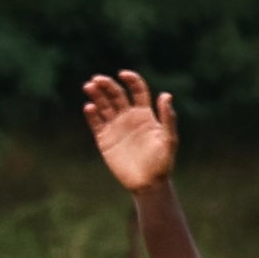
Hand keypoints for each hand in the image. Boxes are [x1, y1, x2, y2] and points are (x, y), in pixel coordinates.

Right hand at [81, 73, 178, 193]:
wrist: (148, 183)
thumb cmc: (163, 162)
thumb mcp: (169, 139)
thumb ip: (168, 118)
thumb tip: (166, 95)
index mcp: (146, 114)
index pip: (137, 90)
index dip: (131, 80)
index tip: (123, 74)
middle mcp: (129, 117)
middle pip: (116, 94)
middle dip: (107, 85)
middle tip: (97, 79)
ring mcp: (116, 127)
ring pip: (103, 105)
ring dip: (96, 95)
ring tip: (89, 87)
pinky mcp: (104, 138)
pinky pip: (96, 122)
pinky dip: (91, 114)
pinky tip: (90, 108)